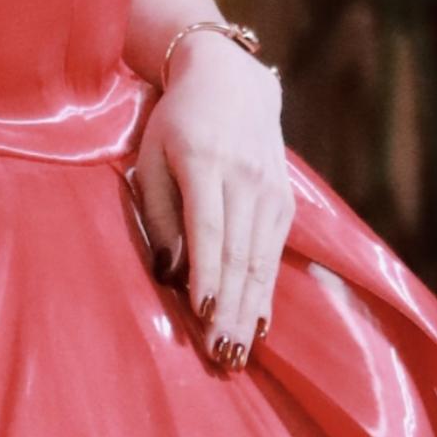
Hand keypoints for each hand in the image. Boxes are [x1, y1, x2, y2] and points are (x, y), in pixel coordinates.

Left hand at [133, 30, 294, 368]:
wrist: (230, 80)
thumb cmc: (176, 122)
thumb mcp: (152, 155)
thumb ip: (159, 212)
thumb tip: (170, 271)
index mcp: (206, 162)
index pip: (209, 230)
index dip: (207, 276)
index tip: (202, 316)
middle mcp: (246, 178)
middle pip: (239, 254)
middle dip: (230, 310)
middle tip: (221, 357)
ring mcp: (271, 189)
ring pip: (260, 261)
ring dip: (248, 311)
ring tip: (238, 354)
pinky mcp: (284, 201)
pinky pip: (273, 254)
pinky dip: (265, 292)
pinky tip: (257, 324)